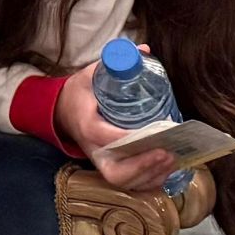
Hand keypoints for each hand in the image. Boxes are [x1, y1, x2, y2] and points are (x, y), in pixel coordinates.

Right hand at [53, 65, 174, 190]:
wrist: (61, 112)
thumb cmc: (80, 94)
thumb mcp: (91, 74)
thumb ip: (117, 63)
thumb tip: (145, 50)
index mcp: (85, 124)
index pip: (104, 135)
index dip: (127, 137)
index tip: (151, 132)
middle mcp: (92, 149)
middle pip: (116, 171)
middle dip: (143, 166)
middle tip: (167, 152)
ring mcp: (101, 162)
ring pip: (126, 181)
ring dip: (152, 174)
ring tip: (173, 158)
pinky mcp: (109, 169)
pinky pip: (131, 184)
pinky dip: (150, 181)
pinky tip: (167, 169)